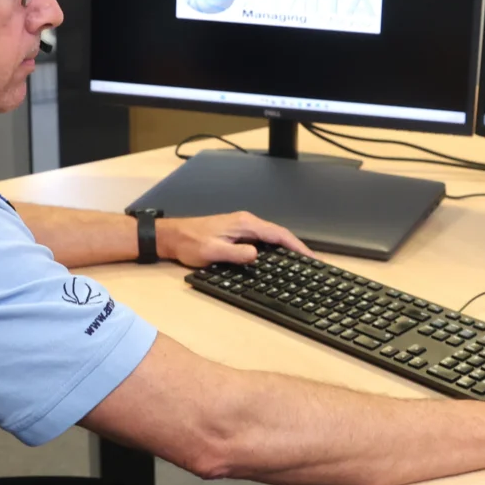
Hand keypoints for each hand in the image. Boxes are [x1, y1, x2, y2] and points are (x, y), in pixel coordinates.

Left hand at [157, 211, 310, 267]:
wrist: (172, 236)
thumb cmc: (190, 242)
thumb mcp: (213, 251)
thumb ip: (236, 254)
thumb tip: (257, 255)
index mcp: (244, 224)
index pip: (278, 234)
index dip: (296, 246)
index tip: (310, 257)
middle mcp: (246, 222)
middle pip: (279, 233)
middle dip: (296, 247)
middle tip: (311, 262)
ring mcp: (242, 226)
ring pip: (272, 236)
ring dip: (287, 247)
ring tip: (300, 261)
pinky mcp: (238, 232)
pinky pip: (262, 239)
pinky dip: (275, 247)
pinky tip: (278, 257)